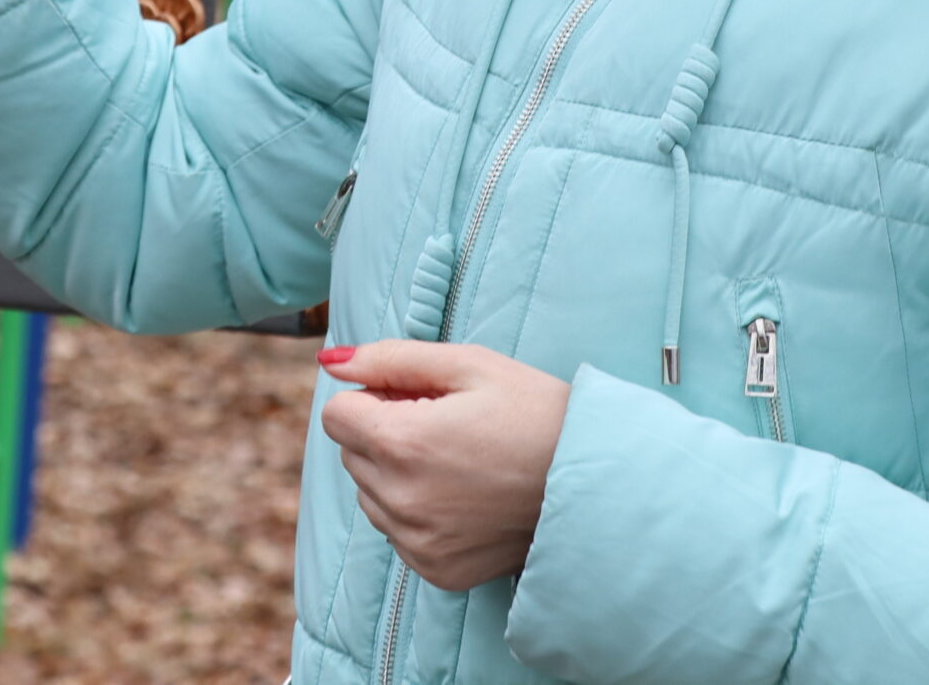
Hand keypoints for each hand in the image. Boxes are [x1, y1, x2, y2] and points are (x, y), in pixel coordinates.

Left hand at [318, 342, 571, 592]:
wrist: (597, 482)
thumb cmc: (536, 412)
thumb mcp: (469, 365)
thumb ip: (390, 359)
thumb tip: (330, 361)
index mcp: (402, 442)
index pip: (337, 414)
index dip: (377, 396)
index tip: (420, 398)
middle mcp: (400, 500)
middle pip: (352, 454)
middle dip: (385, 433)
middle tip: (447, 426)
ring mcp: (417, 542)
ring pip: (371, 495)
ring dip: (398, 475)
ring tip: (460, 461)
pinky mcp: (436, 570)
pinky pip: (398, 533)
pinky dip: (419, 513)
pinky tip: (467, 497)